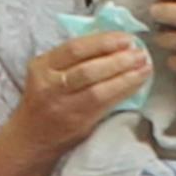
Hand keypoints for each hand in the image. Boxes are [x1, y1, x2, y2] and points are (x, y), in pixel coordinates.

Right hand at [13, 31, 149, 158]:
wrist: (31, 137)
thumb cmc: (45, 98)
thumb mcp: (48, 72)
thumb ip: (72, 58)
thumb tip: (113, 41)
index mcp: (42, 66)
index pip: (75, 48)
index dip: (104, 42)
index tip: (126, 38)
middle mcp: (50, 86)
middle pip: (88, 69)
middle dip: (118, 59)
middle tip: (140, 52)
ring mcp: (64, 106)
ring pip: (98, 89)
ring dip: (126, 76)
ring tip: (144, 67)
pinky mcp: (78, 123)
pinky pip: (105, 105)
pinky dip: (124, 92)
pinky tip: (137, 84)